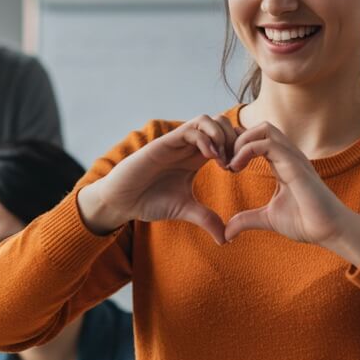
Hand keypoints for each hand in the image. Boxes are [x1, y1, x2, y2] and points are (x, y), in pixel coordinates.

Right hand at [78, 114, 238, 241]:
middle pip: (221, 124)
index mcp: (196, 158)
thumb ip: (206, 219)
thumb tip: (226, 239)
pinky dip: (207, 139)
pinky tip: (211, 157)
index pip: (225, 140)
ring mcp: (177, 142)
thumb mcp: (185, 210)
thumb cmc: (149, 202)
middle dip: (234, 140)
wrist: (122, 201)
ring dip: (222, 135)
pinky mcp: (165, 143)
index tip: (237, 170)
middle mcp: (188, 146)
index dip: (237, 149)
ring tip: (223, 159)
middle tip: (234, 163)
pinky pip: (192, 129)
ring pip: (209, 120)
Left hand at [224, 122, 359, 264]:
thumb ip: (246, 220)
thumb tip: (226, 233)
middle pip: (259, 127)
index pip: (257, 139)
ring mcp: (293, 157)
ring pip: (263, 128)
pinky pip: (266, 144)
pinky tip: (236, 168)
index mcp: (282, 163)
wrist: (330, 231)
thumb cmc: (306, 222)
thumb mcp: (267, 219)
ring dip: (240, 142)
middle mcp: (288, 155)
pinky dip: (246, 150)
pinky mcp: (295, 164)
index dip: (236, 147)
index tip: (223, 166)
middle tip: (223, 162)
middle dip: (236, 139)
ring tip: (230, 164)